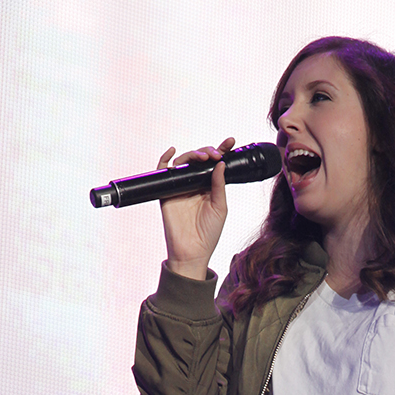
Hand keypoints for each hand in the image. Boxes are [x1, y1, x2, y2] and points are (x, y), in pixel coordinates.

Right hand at [159, 136, 235, 279]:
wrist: (192, 252)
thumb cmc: (208, 233)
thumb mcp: (220, 207)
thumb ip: (219, 185)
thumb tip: (220, 163)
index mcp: (209, 187)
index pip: (215, 164)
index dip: (222, 151)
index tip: (231, 142)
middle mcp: (195, 184)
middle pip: (198, 160)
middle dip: (207, 152)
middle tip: (215, 155)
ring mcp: (181, 187)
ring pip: (183, 162)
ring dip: (193, 155)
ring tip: (202, 157)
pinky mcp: (167, 192)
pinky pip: (163, 171)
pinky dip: (165, 159)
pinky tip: (172, 152)